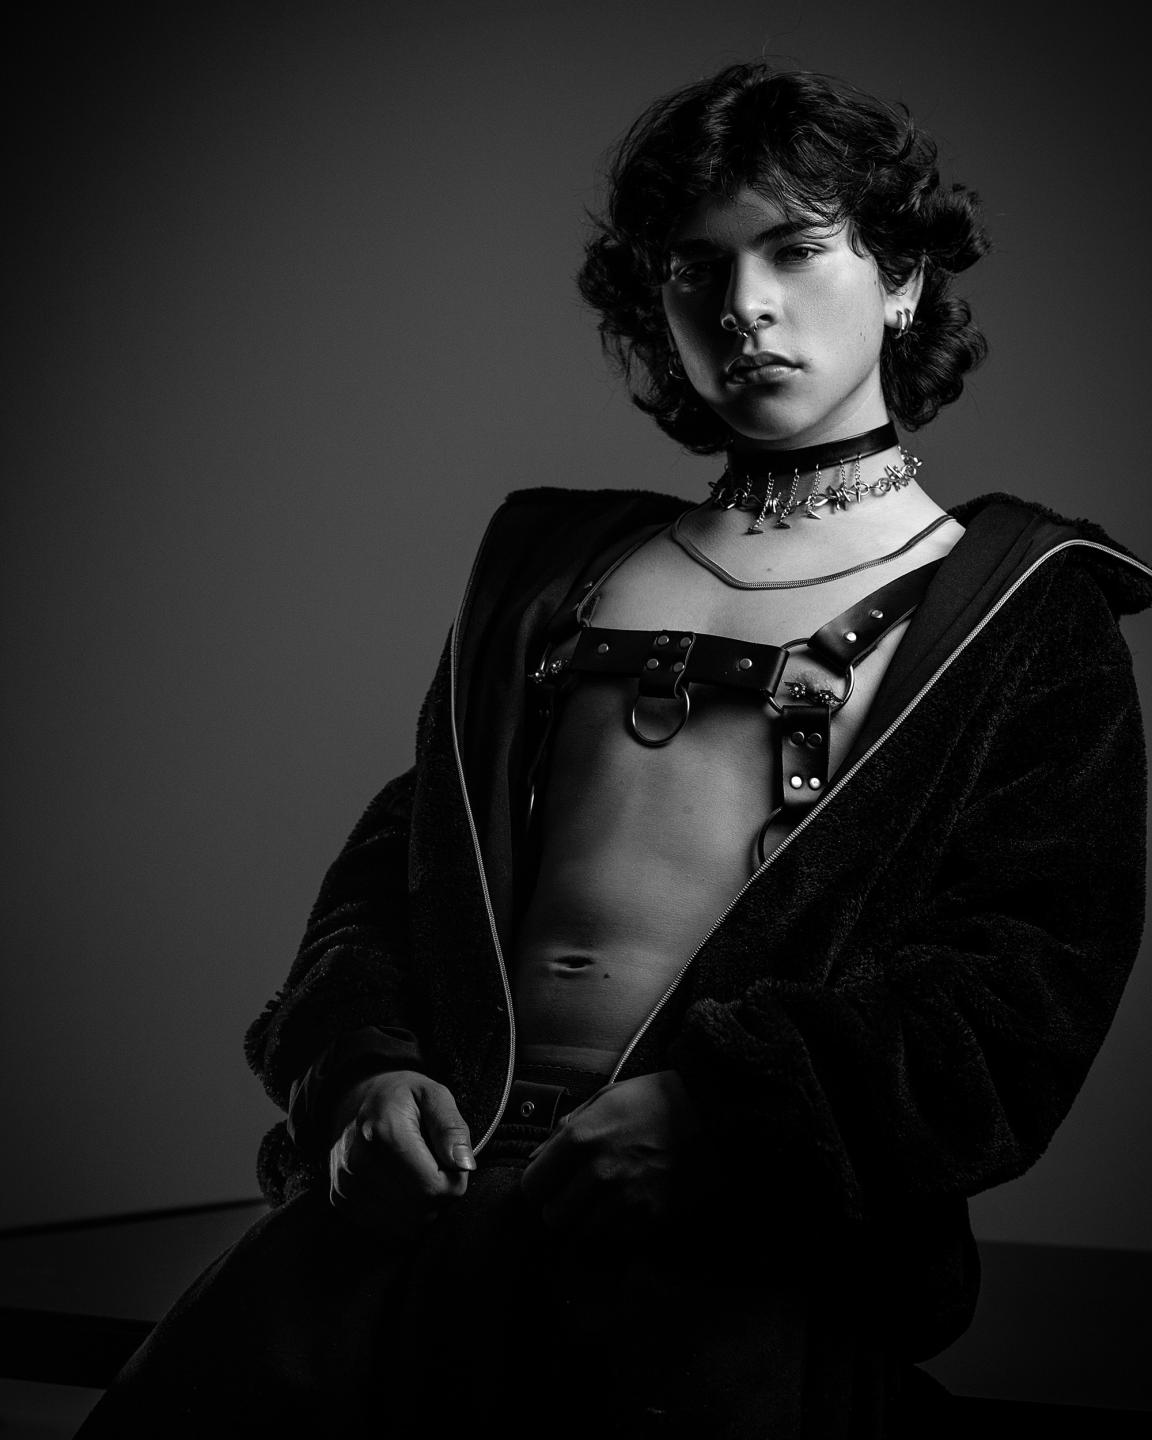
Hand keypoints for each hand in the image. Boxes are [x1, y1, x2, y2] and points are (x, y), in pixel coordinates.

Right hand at [328, 1070, 475, 1232]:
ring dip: (421, 1206)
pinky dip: (402, 1212)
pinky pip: (387, 1227)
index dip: (454, 1178)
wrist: (353, 1101)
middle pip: (421, 1209)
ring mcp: (346, 1184)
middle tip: (434, 1164)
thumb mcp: (433, 1094)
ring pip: (405, 1224)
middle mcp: (359, 1163)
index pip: (434, 1187)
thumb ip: (451, 1127)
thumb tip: (464, 1164)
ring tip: (416, 1172)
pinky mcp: (340, 1200)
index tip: (450, 1159)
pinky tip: (399, 1184)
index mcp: (384, 1132)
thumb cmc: (400, 1097)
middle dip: (439, 1193)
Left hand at [520, 1071, 699, 1236]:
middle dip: (560, 1206)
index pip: (532, 1186)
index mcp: (581, 1137)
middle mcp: (599, 1172)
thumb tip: (537, 1157)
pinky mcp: (651, 1216)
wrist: (711, 1112)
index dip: (538, 1185)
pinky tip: (627, 1202)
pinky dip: (616, 1226)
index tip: (549, 1182)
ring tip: (603, 1198)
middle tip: (574, 1193)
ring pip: (582, 1232)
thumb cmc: (656, 1099)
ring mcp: (626, 1198)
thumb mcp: (605, 1097)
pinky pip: (616, 1236)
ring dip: (587, 1219)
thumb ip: (566, 1128)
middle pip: (554, 1216)